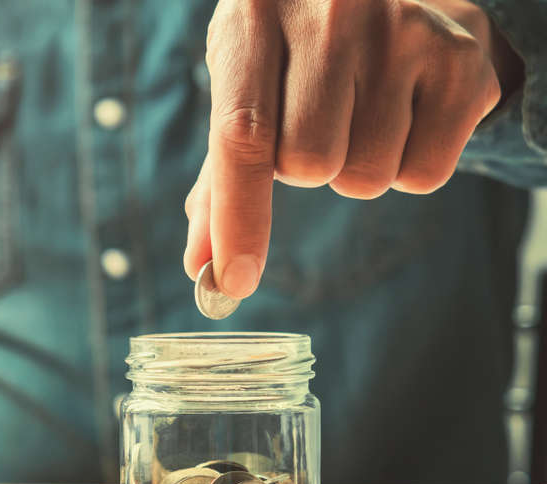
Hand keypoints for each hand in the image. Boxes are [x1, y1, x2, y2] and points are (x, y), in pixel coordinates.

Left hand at [183, 0, 519, 297]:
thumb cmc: (293, 54)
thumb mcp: (242, 89)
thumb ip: (219, 181)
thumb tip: (202, 268)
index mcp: (256, 17)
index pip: (244, 136)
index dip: (240, 217)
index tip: (234, 280)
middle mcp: (331, 13)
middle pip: (310, 165)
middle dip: (307, 168)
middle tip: (317, 120)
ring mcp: (402, 29)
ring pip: (366, 176)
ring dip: (356, 168)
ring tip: (361, 110)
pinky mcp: (459, 59)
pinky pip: (423, 175)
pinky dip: (409, 166)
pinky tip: (403, 114)